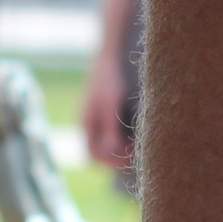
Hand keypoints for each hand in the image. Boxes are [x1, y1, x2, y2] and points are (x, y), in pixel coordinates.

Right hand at [79, 43, 133, 169]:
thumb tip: (112, 151)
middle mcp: (89, 126)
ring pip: (105, 146)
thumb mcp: (111, 104)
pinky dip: (120, 140)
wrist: (108, 59)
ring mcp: (95, 121)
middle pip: (99, 153)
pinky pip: (109, 136)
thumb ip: (110, 128)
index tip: (129, 156)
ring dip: (119, 149)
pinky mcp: (103, 116)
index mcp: (86, 124)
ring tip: (136, 144)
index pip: (93, 155)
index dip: (110, 161)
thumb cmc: (109, 80)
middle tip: (135, 151)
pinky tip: (135, 134)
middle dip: (115, 157)